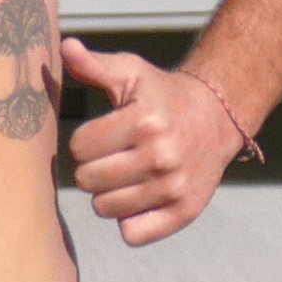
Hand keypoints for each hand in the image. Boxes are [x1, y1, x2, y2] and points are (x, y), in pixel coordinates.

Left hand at [61, 46, 246, 244]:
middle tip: (113, 156)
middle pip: (89, 181)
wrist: (215, 117)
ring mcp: (174, 186)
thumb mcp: (130, 73)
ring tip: (126, 175)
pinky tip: (139, 198)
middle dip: (93, 169)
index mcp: (144, 120)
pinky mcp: (184, 211)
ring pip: (105, 209)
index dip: (85, 141)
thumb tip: (66, 47)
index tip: (102, 134)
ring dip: (108, 195)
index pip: (79, 147)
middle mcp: (161, 155)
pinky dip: (130, 221)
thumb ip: (94, 65)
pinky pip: (133, 234)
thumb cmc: (161, 95)